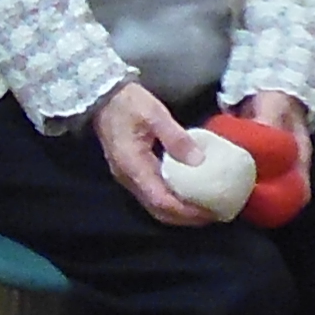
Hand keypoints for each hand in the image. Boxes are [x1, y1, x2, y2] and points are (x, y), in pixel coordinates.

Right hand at [93, 82, 222, 224]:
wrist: (102, 96)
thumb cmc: (128, 103)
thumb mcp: (155, 114)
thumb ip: (176, 138)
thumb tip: (199, 161)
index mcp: (133, 167)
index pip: (162, 201)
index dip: (186, 211)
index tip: (209, 211)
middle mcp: (129, 179)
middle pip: (159, 210)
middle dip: (186, 217)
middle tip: (212, 214)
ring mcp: (129, 177)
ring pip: (156, 206)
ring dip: (179, 211)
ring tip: (204, 208)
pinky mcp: (132, 173)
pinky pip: (153, 195)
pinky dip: (172, 200)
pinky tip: (188, 193)